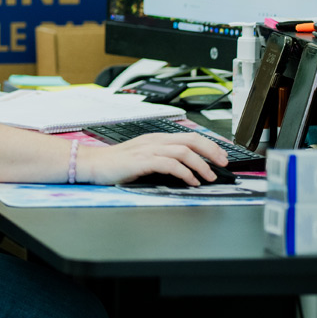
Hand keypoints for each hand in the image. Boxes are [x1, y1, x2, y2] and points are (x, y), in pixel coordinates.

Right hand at [82, 132, 228, 186]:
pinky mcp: (142, 161)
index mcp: (156, 138)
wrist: (92, 164)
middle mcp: (154, 141)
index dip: (208, 145)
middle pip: (191, 139)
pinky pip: (170, 164)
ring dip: (201, 165)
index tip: (221, 155)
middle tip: (223, 163)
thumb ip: (162, 159)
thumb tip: (185, 170)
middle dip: (211, 151)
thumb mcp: (143, 158)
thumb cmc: (115, 164)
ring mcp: (148, 149)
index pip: (188, 136)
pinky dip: (185, 173)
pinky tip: (191, 181)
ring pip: (184, 151)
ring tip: (209, 177)